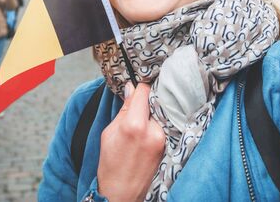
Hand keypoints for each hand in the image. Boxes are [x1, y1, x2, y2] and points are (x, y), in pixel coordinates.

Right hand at [97, 83, 164, 201]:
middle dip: (149, 98)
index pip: (144, 91)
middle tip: (142, 101)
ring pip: (162, 112)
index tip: (135, 88)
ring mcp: (164, 140)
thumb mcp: (110, 133)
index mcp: (135, 125)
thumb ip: (124, 109)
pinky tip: (153, 125)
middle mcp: (153, 131)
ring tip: (147, 115)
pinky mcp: (169, 146)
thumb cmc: (111, 164)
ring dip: (156, 110)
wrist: (122, 195)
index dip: (138, 88)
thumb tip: (131, 88)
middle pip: (156, 100)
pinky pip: (166, 125)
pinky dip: (160, 121)